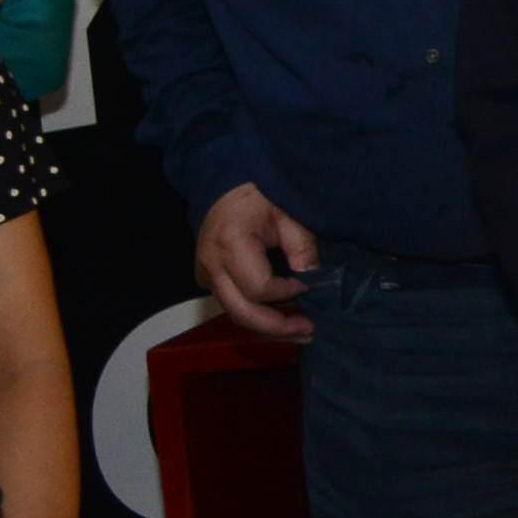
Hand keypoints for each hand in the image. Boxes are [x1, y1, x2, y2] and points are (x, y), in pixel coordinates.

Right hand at [192, 184, 321, 342]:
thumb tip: (312, 279)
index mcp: (230, 245)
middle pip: (242, 312)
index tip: (309, 284)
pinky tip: (281, 317)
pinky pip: (232, 305)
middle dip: (277, 327)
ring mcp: (205, 274)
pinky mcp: (207, 279)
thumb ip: (302, 246)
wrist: (226, 186)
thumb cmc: (259, 194)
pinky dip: (257, 315)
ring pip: (236, 314)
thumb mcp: (288, 213)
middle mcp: (211, 265)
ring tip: (300, 330)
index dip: (287, 293)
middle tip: (309, 330)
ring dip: (268, 326)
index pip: (259, 288)